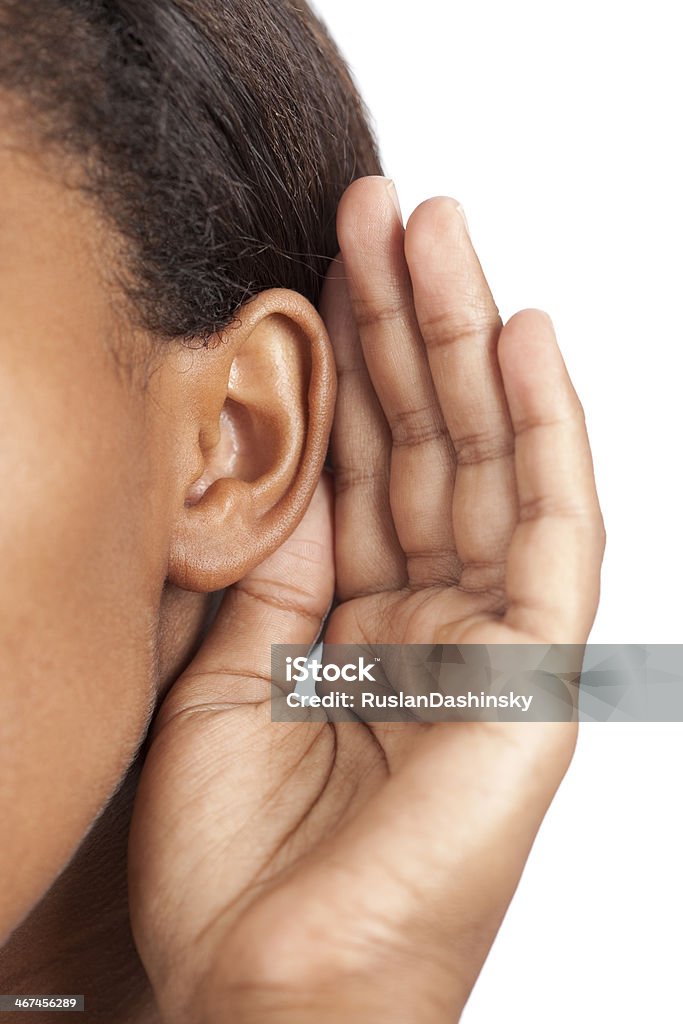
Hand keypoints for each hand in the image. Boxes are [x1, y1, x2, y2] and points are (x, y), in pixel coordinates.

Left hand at [128, 177, 604, 1023]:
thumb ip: (276, 566)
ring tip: (440, 232)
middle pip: (425, 442)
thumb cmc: (238, 865)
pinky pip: (554, 534)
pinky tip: (522, 338)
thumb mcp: (228, 674)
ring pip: (488, 461)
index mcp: (356, 622)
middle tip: (384, 207)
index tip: (324, 260)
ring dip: (464, 342)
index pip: (361, 462)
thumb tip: (291, 456)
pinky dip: (546, 433)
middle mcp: (429, 620)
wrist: (273, 995)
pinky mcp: (535, 678)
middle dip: (404, 321)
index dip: (345, 359)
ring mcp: (489, 643)